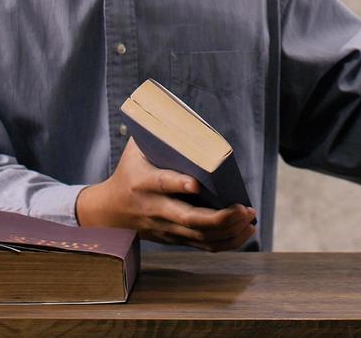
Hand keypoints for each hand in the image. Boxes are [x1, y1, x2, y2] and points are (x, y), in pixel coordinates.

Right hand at [75, 139, 256, 250]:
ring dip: (229, 230)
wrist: (109, 211)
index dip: (179, 184)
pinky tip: (245, 231)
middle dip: (219, 217)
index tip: (197, 183)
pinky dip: (227, 241)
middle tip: (244, 208)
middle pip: (189, 219)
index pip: (162, 184)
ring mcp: (165, 227)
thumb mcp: (136, 148)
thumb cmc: (130, 170)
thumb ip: (159, 133)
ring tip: (250, 218)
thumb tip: (189, 114)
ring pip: (200, 236)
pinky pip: (202, 246)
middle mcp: (155, 208)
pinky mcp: (173, 239)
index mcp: (143, 182)